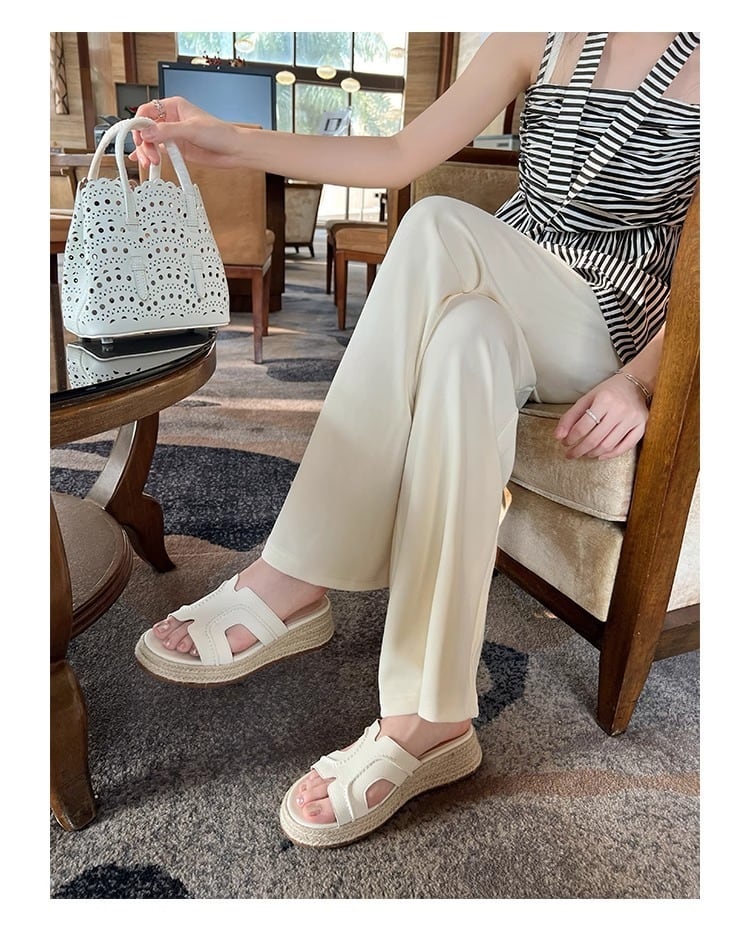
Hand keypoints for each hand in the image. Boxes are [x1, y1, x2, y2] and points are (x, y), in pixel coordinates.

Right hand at [128, 96, 245, 169]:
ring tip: (151, 162)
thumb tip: (147, 133)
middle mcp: (171, 120)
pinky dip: (150, 156)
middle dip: (144, 142)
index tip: (138, 136)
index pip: (147, 111)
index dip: (139, 123)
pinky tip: (144, 161)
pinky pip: (158, 151)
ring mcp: (173, 135)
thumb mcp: (191, 129)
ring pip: (150, 141)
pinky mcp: (177, 150)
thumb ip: (167, 131)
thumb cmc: (220, 133)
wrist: (233, 151)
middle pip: (146, 129)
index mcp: (174, 107)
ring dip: (147, 151)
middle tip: (148, 154)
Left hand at [554, 373, 649, 459]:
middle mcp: (620, 410)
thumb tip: (558, 436)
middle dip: (579, 450)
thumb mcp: (587, 399)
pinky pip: (626, 446)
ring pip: (609, 445)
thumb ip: (571, 416)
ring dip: (592, 453)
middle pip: (595, 438)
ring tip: (583, 454)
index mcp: (604, 400)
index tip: (564, 443)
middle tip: (570, 454)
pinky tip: (600, 455)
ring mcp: (632, 419)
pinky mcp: (642, 426)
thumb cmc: (607, 392)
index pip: (583, 426)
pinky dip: (611, 454)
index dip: (571, 438)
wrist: (635, 384)